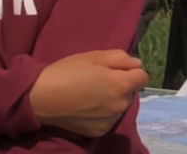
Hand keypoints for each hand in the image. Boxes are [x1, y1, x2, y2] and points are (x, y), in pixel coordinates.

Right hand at [29, 49, 147, 137]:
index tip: (117, 67)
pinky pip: (109, 118)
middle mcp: (120, 106)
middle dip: (121, 83)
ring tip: (91, 91)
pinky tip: (86, 105)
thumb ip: (120, 57)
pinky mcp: (99, 132)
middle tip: (99, 77)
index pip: (143, 76)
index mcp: (120, 84)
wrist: (43, 97)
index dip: (131, 69)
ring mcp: (110, 121)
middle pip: (130, 91)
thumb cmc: (68, 71)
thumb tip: (137, 63)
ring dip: (112, 98)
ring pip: (120, 105)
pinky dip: (103, 112)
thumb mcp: (94, 55)